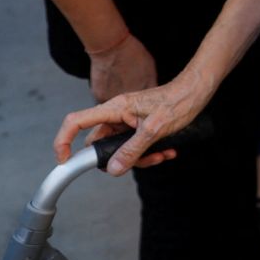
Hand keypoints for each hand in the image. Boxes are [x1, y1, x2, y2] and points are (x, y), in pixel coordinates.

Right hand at [55, 54, 211, 174]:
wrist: (197, 91)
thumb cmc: (178, 102)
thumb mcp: (154, 130)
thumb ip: (132, 150)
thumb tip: (112, 169)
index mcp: (114, 108)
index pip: (76, 122)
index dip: (63, 141)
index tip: (64, 161)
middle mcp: (116, 114)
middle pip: (101, 144)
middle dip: (119, 158)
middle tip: (142, 160)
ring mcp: (126, 120)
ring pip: (120, 148)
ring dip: (140, 158)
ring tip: (162, 154)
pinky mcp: (137, 125)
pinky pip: (134, 145)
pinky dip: (148, 152)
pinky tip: (167, 151)